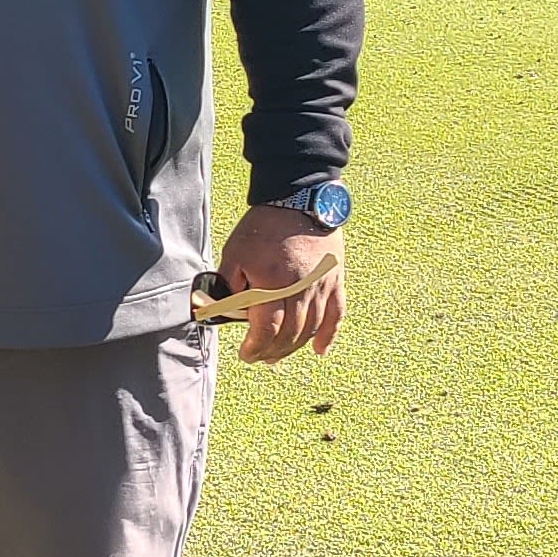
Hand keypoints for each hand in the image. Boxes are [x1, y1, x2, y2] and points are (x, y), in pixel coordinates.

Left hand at [213, 204, 344, 364]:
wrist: (298, 199)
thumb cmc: (262, 226)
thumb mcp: (235, 253)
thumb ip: (227, 285)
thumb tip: (221, 311)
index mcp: (273, 284)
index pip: (266, 328)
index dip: (255, 346)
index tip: (245, 354)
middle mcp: (301, 289)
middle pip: (290, 333)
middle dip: (272, 350)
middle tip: (259, 357)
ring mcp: (322, 286)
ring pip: (311, 328)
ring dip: (294, 347)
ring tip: (277, 355)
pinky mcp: (335, 280)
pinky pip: (336, 314)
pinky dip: (329, 334)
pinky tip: (319, 350)